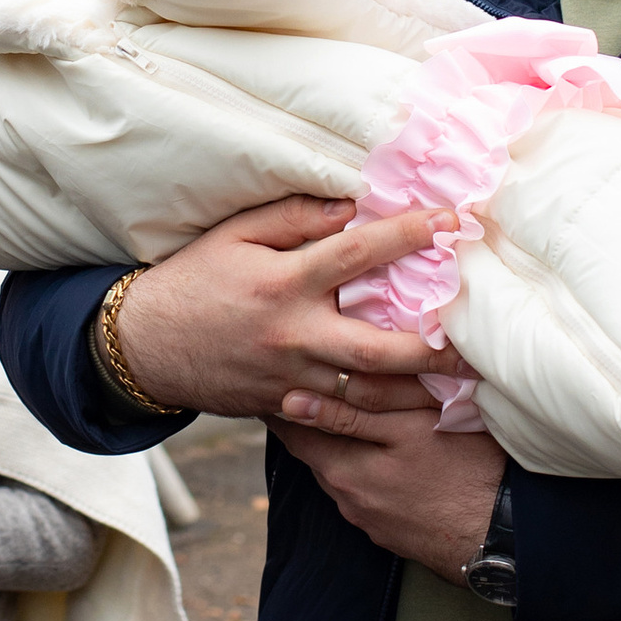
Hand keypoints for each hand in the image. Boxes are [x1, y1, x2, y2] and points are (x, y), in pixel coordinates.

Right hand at [114, 195, 458, 420]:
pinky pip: (341, 416)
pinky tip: (417, 409)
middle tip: (475, 339)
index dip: (409, 233)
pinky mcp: (283, 407)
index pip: (358, 254)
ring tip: (463, 380)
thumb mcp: (235, 233)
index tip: (453, 220)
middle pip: (377, 348)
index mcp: (283, 283)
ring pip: (367, 395)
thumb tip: (352, 204)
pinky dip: (380, 414)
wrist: (144, 346)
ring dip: (418, 390)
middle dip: (432, 346)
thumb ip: (294, 215)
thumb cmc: (192, 278)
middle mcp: (292, 336)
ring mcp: (289, 379)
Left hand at [271, 386, 506, 579]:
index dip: (284, 401)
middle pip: (315, 452)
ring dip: (341, 448)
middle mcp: (347, 499)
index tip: (283, 377)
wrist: (503, 537)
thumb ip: (352, 411)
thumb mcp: (411, 427)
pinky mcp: (389, 533)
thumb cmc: (466, 469)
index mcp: (342, 469)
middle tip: (314, 388)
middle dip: (311, 422)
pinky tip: (387, 459)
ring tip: (357, 418)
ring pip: (341, 473)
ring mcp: (368, 519)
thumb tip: (293, 400)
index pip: (293, 430)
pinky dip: (366, 472)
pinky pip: (364, 494)